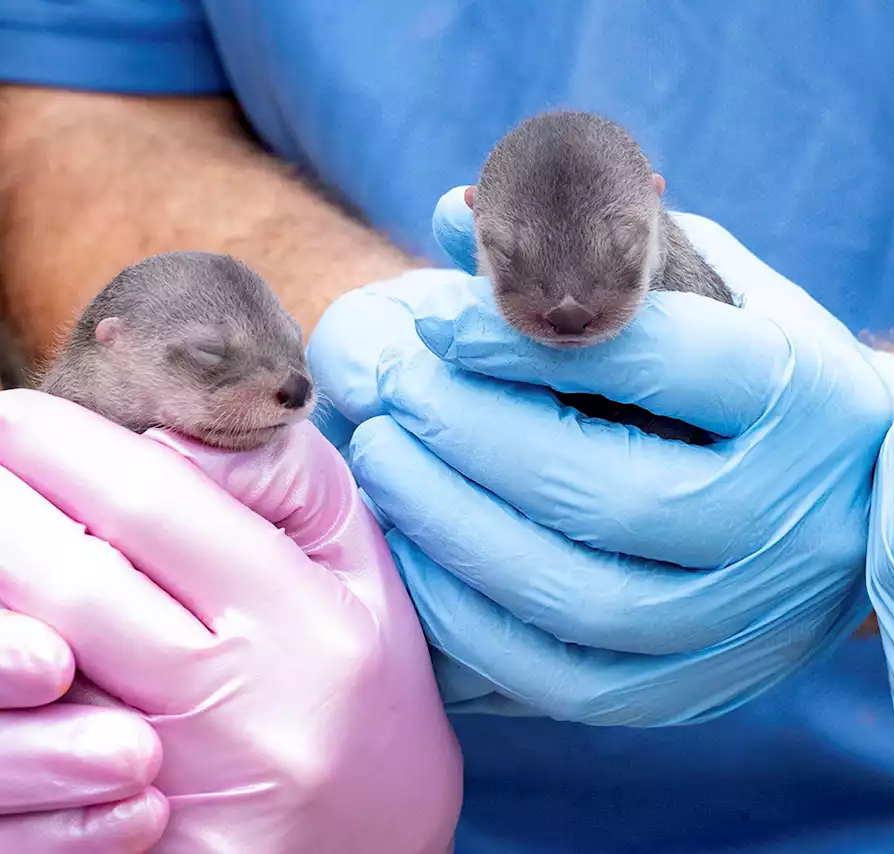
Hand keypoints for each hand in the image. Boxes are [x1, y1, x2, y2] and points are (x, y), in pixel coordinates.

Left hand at [0, 389, 461, 852]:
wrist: (382, 839)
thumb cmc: (371, 682)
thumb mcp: (361, 562)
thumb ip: (283, 480)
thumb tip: (159, 437)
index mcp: (302, 625)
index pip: (154, 505)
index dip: (61, 444)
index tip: (14, 411)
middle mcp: (233, 709)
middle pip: (65, 584)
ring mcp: (170, 790)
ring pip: (26, 674)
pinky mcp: (128, 844)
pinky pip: (31, 754)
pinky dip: (8, 685)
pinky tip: (13, 630)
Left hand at [305, 187, 893, 724]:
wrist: (860, 506)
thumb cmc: (764, 370)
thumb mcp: (708, 285)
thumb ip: (591, 245)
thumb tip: (452, 216)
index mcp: (804, 394)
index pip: (659, 358)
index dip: (533, 340)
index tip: (442, 322)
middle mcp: (789, 517)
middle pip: (611, 489)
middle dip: (474, 436)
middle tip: (397, 390)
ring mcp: (747, 619)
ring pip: (580, 596)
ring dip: (456, 529)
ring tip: (388, 463)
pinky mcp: (697, 691)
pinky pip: (565, 678)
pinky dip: (474, 621)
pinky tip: (420, 557)